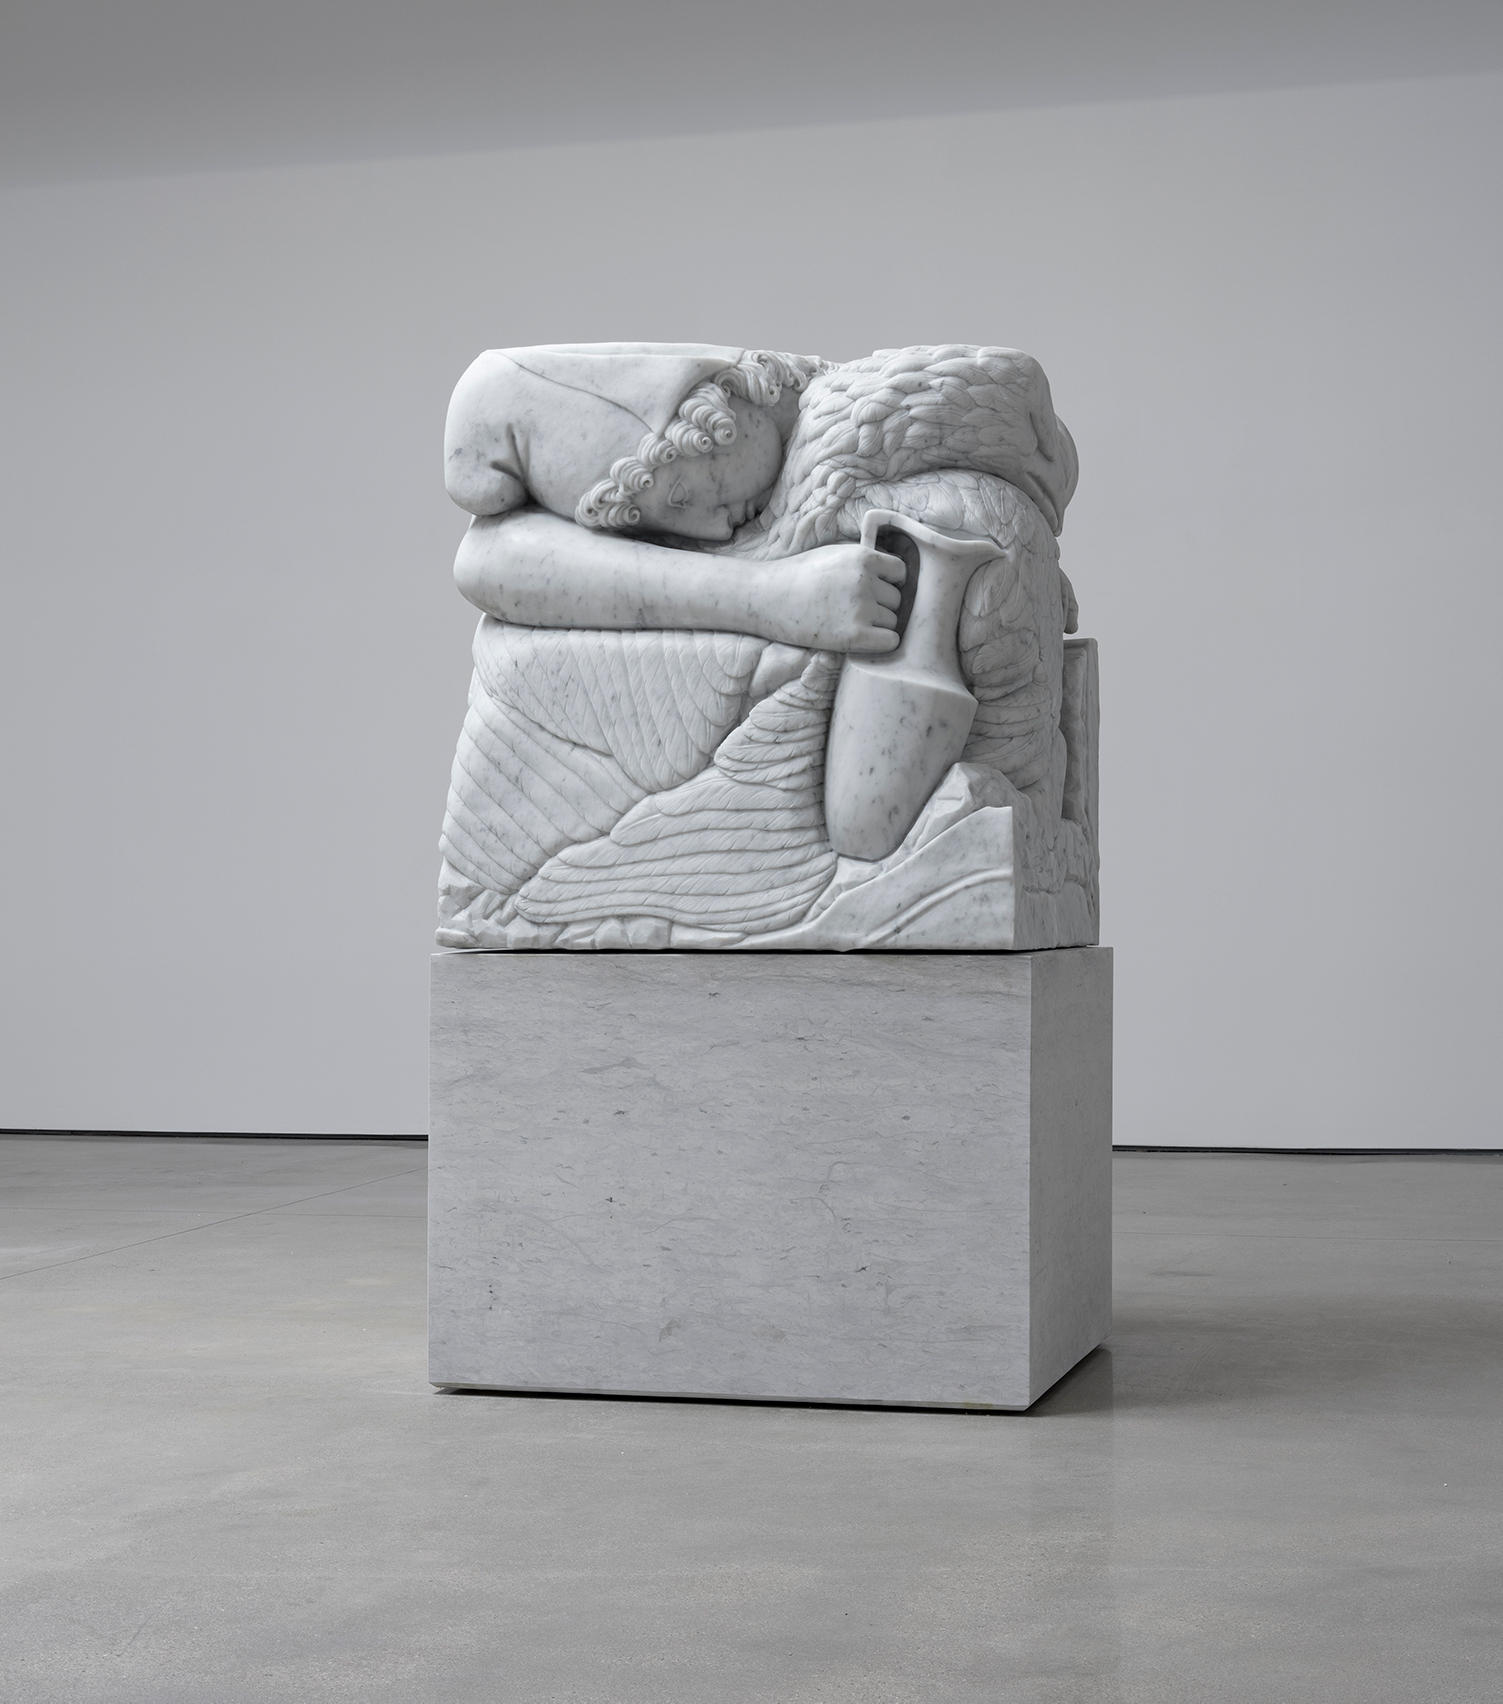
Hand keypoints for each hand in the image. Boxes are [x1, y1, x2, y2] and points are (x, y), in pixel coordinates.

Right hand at [749, 543, 906, 651]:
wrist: (766, 597)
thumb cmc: (798, 576)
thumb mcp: (834, 554)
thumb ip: (863, 562)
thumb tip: (896, 576)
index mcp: (863, 557)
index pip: (900, 572)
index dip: (889, 582)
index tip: (875, 590)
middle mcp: (865, 581)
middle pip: (897, 599)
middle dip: (882, 605)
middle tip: (855, 610)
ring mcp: (860, 609)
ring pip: (893, 621)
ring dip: (879, 625)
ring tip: (850, 622)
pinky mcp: (854, 635)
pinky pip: (890, 641)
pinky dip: (882, 643)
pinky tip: (864, 639)